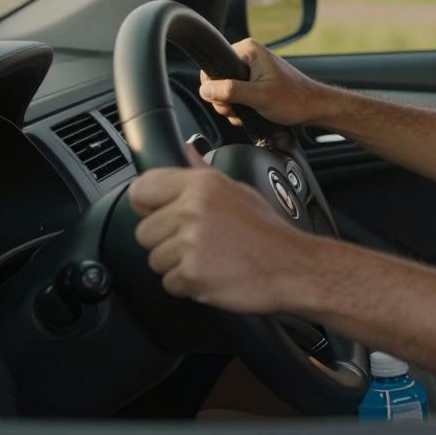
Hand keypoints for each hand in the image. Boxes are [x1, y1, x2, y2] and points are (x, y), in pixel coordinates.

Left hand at [128, 147, 316, 313]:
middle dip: (166, 242)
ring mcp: (191, 242)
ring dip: (177, 266)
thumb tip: (187, 149)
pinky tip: (214, 274)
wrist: (293, 267)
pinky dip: (189, 285)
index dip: (149, 206)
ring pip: (155, 260)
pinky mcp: (192, 273)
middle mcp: (193, 209)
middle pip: (144, 231)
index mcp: (202, 185)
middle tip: (200, 243)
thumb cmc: (268, 232)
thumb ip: (203, 172)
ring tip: (211, 259)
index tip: (162, 215)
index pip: (142, 188)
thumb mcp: (238, 192)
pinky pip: (169, 283)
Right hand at [199, 38, 330, 126]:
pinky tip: (248, 114)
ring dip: (231, 106)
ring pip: (226, 89)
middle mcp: (249, 54)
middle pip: (218, 79)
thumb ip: (230, 91)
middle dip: (223, 100)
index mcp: (248, 50)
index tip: (225, 103)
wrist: (314, 108)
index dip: (213, 88)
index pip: (213, 66)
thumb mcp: (258, 96)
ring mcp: (253, 67)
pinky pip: (236, 93)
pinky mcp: (256, 80)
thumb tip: (205, 89)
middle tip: (235, 111)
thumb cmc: (294, 100)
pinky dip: (239, 106)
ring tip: (245, 114)